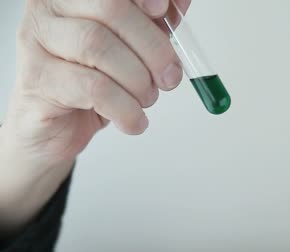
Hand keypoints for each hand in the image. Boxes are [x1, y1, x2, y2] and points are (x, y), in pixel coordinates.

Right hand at [0, 0, 190, 229]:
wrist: (56, 129)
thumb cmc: (93, 84)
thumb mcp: (131, 50)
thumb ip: (152, 25)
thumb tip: (180, 2)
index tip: (163, 11)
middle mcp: (48, 9)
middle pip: (110, 10)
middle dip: (153, 47)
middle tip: (170, 77)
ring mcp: (36, 41)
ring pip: (99, 47)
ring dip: (138, 81)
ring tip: (146, 100)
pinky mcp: (36, 78)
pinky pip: (93, 88)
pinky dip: (125, 109)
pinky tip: (133, 121)